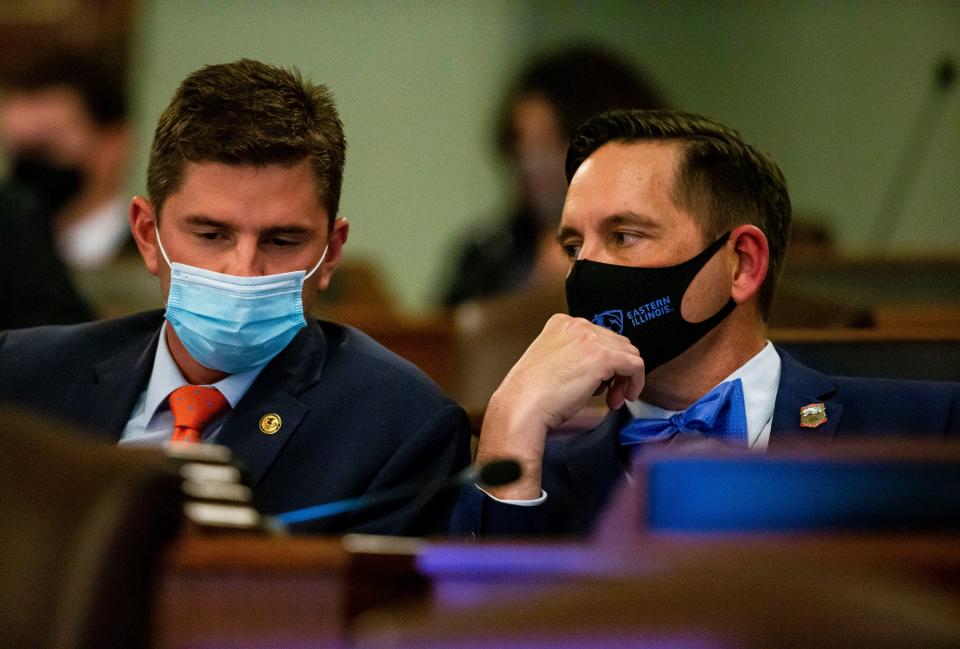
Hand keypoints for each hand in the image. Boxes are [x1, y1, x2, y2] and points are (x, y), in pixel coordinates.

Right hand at [476, 314, 644, 498]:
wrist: (523, 407)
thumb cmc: (531, 394)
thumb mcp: (551, 362)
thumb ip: (573, 355)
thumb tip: (599, 368)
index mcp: (561, 323)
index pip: (599, 336)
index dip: (605, 361)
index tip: (601, 381)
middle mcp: (577, 326)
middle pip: (617, 343)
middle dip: (617, 370)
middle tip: (609, 393)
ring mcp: (590, 339)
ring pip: (629, 353)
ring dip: (625, 378)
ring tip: (613, 398)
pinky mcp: (603, 357)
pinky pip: (635, 365)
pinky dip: (636, 382)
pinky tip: (625, 396)